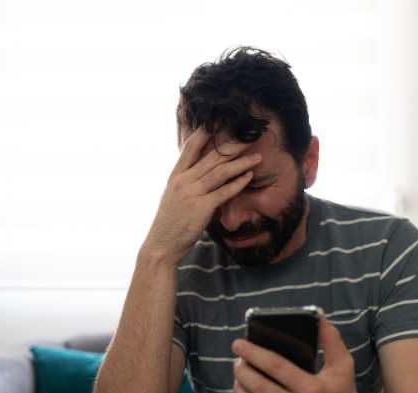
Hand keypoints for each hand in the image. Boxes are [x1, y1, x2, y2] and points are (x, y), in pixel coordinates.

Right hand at [142, 126, 261, 262]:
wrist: (161, 245)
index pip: (190, 147)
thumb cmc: (168, 224)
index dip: (205, 133)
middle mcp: (183, 181)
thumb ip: (186, 184)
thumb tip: (201, 175)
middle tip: (249, 135)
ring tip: (257, 156)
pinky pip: (224, 192)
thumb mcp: (173, 198)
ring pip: (221, 172)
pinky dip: (238, 183)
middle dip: (232, 145)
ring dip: (241, 163)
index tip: (218, 121)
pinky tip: (249, 176)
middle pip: (211, 157)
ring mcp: (192, 193)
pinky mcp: (202, 208)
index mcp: (175, 177)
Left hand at [231, 316, 368, 392]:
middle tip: (237, 361)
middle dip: (242, 371)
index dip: (253, 353)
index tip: (238, 344)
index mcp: (314, 390)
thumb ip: (330, 339)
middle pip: (259, 388)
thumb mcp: (343, 364)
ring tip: (238, 377)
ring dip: (239, 390)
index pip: (276, 366)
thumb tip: (317, 315)